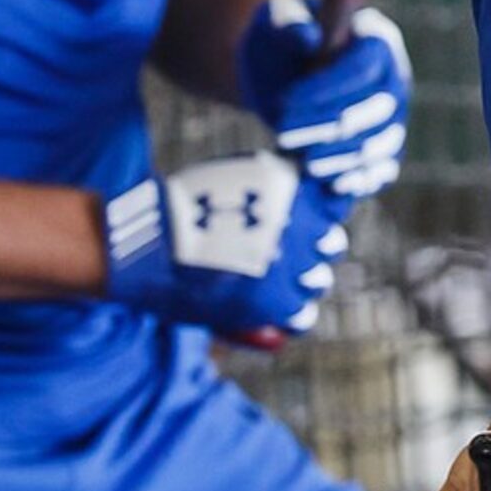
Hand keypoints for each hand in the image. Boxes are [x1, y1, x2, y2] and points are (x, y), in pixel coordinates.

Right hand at [102, 149, 347, 336]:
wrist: (154, 243)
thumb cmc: (184, 206)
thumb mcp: (235, 176)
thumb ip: (271, 186)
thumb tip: (297, 197)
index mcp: (296, 188)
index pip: (336, 201)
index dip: (323, 210)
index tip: (309, 217)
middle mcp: (304, 226)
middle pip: (330, 243)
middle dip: (312, 247)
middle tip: (286, 253)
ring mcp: (294, 265)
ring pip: (317, 280)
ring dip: (301, 281)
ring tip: (273, 282)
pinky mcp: (277, 301)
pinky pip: (300, 315)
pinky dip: (291, 313)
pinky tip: (274, 310)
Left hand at [237, 0, 409, 202]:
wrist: (277, 74)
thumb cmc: (279, 39)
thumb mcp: (275, 18)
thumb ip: (289, 22)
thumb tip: (308, 38)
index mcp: (376, 35)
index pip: (366, 64)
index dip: (330, 86)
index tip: (287, 100)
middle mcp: (394, 74)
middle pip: (381, 107)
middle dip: (332, 125)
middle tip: (285, 133)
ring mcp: (394, 113)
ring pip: (385, 141)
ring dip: (343, 155)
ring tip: (303, 159)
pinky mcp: (384, 145)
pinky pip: (385, 168)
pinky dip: (362, 178)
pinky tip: (333, 184)